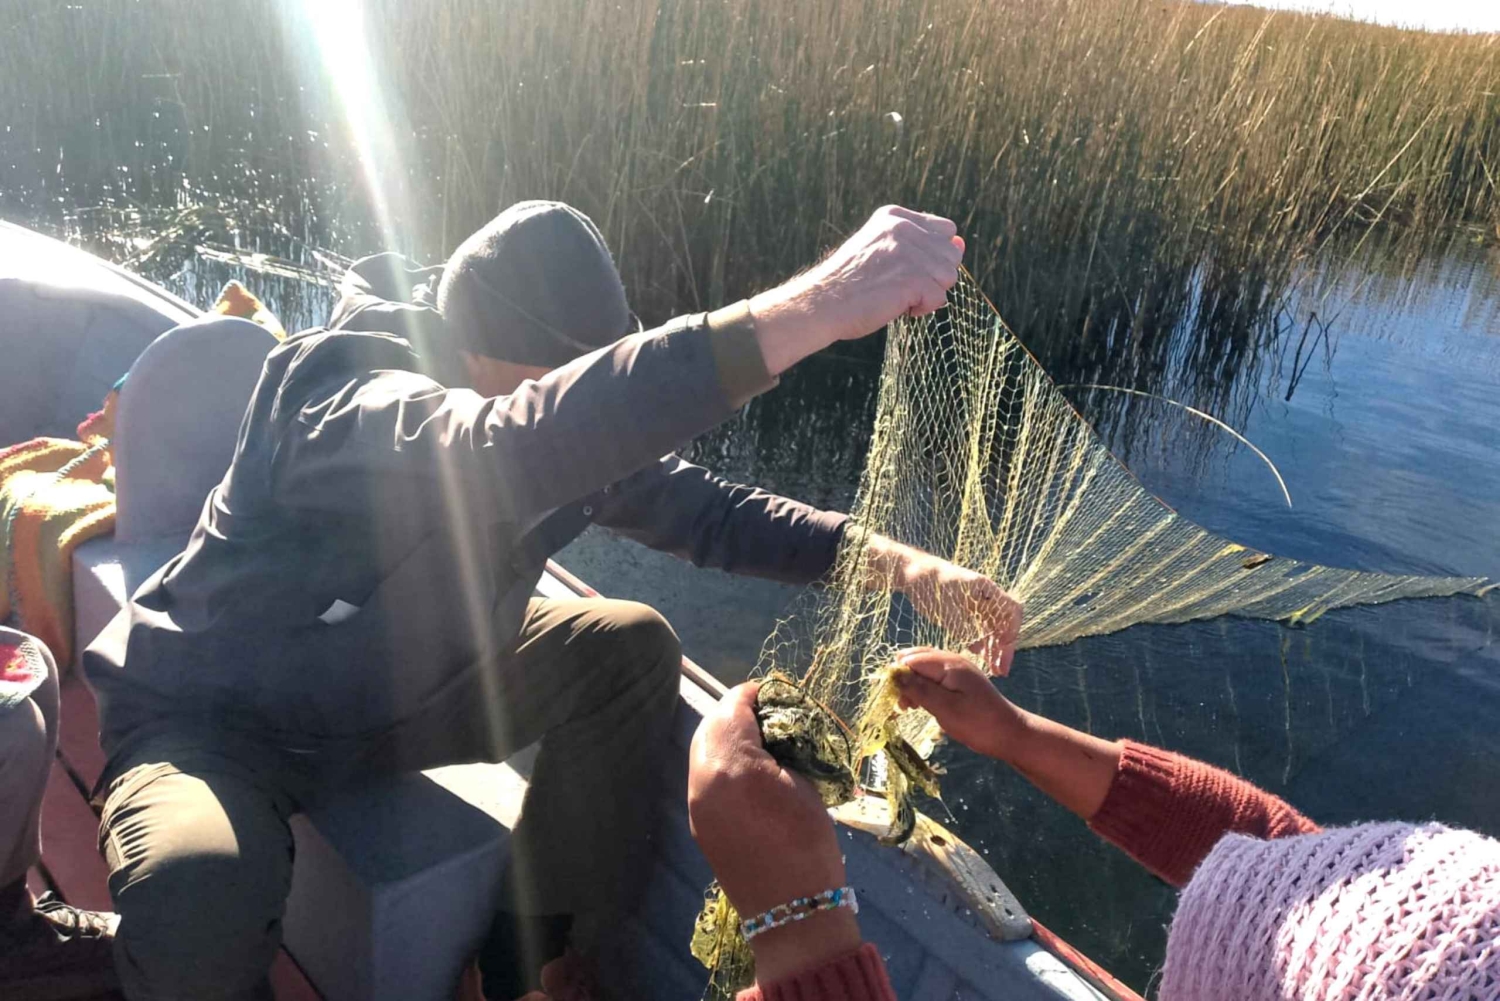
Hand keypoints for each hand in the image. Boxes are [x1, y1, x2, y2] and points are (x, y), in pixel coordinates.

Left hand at [688, 684, 861, 980]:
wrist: (791, 908)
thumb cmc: (808, 840)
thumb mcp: (803, 781)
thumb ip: (781, 745)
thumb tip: (774, 724)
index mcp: (732, 763)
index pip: (734, 706)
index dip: (756, 695)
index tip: (778, 696)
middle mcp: (702, 779)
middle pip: (711, 725)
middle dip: (737, 714)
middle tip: (770, 715)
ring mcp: (695, 803)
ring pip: (702, 750)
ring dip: (727, 738)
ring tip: (761, 744)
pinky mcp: (697, 822)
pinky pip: (703, 777)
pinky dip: (722, 765)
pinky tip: (749, 774)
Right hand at [749, 206, 964, 374]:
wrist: (822, 303)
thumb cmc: (849, 283)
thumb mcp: (880, 248)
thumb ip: (919, 243)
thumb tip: (960, 244)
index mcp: (894, 216)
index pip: (944, 230)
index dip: (932, 256)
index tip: (905, 269)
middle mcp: (904, 228)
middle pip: (950, 254)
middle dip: (933, 276)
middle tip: (901, 286)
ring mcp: (909, 252)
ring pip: (949, 276)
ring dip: (929, 293)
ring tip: (899, 297)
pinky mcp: (913, 278)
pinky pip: (940, 297)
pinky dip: (923, 309)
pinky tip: (899, 307)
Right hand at [892, 648, 1024, 760]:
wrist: (1011, 734)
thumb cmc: (978, 723)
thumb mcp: (945, 708)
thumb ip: (919, 689)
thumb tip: (893, 674)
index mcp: (948, 664)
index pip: (911, 659)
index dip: (898, 676)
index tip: (896, 700)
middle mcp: (952, 661)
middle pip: (916, 659)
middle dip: (904, 678)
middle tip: (904, 704)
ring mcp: (957, 670)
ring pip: (924, 669)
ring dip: (913, 685)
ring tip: (912, 707)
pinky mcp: (960, 681)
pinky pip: (934, 677)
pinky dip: (925, 688)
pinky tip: (923, 704)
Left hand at [899, 553, 1022, 675]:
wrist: (916, 575)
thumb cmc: (931, 587)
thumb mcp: (947, 609)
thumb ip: (963, 628)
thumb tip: (980, 649)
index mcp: (986, 590)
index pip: (1012, 610)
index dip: (1011, 629)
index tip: (1003, 646)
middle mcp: (987, 599)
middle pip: (1005, 624)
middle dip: (1005, 647)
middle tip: (1001, 670)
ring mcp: (978, 607)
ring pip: (994, 630)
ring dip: (995, 649)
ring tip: (995, 670)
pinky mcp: (968, 614)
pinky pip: (981, 631)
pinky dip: (983, 645)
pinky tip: (983, 660)